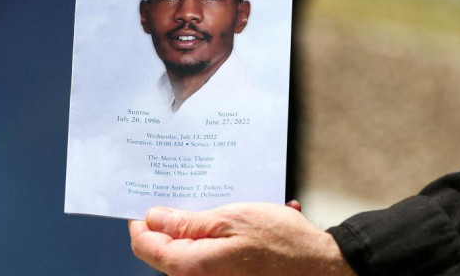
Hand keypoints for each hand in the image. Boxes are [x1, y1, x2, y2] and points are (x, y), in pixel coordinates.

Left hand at [129, 202, 355, 275]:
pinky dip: (209, 236)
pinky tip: (227, 219)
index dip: (141, 222)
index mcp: (192, 266)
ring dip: (191, 227)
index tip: (146, 201)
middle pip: (163, 250)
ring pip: (184, 251)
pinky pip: (204, 255)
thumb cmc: (280, 242)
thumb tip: (153, 218)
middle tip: (181, 194)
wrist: (318, 264)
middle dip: (168, 221)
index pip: (145, 246)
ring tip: (211, 203)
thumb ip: (186, 222)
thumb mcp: (230, 218)